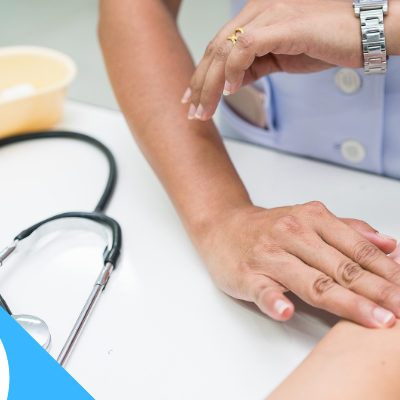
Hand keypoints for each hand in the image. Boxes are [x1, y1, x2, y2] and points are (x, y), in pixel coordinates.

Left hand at [181, 0, 361, 119]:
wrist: (363, 34)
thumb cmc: (327, 42)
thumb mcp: (280, 58)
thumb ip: (253, 65)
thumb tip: (232, 82)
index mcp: (255, 18)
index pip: (218, 48)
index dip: (202, 75)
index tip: (192, 98)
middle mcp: (258, 11)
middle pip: (216, 49)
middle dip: (201, 84)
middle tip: (194, 111)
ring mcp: (270, 14)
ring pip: (225, 50)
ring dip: (211, 84)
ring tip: (206, 109)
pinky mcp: (284, 24)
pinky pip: (247, 47)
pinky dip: (234, 70)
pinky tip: (231, 90)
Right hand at [196, 202, 398, 327]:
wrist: (222, 226)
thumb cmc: (268, 227)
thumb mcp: (308, 218)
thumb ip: (348, 230)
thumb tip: (389, 244)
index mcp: (311, 218)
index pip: (357, 248)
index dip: (387, 271)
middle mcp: (292, 234)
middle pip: (341, 267)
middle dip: (379, 291)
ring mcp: (268, 255)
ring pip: (311, 281)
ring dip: (345, 302)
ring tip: (374, 319)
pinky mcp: (247, 274)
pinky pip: (263, 289)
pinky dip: (274, 300)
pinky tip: (285, 310)